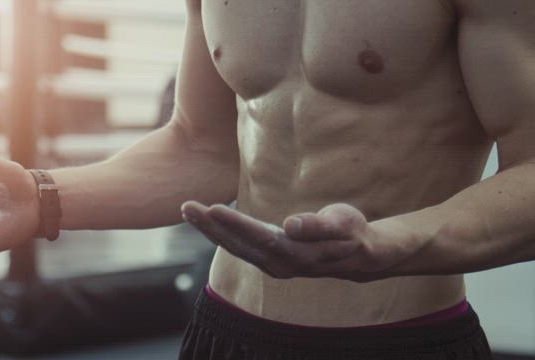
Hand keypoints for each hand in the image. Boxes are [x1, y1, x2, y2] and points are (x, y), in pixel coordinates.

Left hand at [181, 202, 403, 281]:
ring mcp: (272, 265)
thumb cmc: (351, 233)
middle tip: (186, 206)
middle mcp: (279, 264)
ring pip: (234, 247)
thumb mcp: (343, 224)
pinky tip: (208, 221)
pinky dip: (221, 234)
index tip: (212, 208)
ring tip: (189, 210)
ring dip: (210, 230)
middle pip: (238, 244)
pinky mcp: (269, 260)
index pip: (258, 237)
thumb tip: (291, 225)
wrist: (358, 255)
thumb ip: (318, 226)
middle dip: (210, 226)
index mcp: (295, 254)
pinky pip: (239, 247)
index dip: (234, 224)